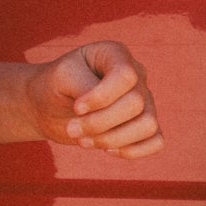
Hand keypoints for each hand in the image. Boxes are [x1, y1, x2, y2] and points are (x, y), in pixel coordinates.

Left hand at [26, 41, 162, 158]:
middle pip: (136, 103)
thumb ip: (84, 86)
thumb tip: (104, 109)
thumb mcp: (62, 77)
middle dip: (100, 123)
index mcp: (117, 55)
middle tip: (72, 129)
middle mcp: (137, 76)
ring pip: (148, 124)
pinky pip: (156, 141)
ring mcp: (145, 101)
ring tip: (85, 141)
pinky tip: (106, 149)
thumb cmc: (56, 85)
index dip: (102, 97)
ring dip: (113, 140)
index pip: (126, 75)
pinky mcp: (144, 126)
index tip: (76, 108)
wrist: (49, 106)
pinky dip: (133, 151)